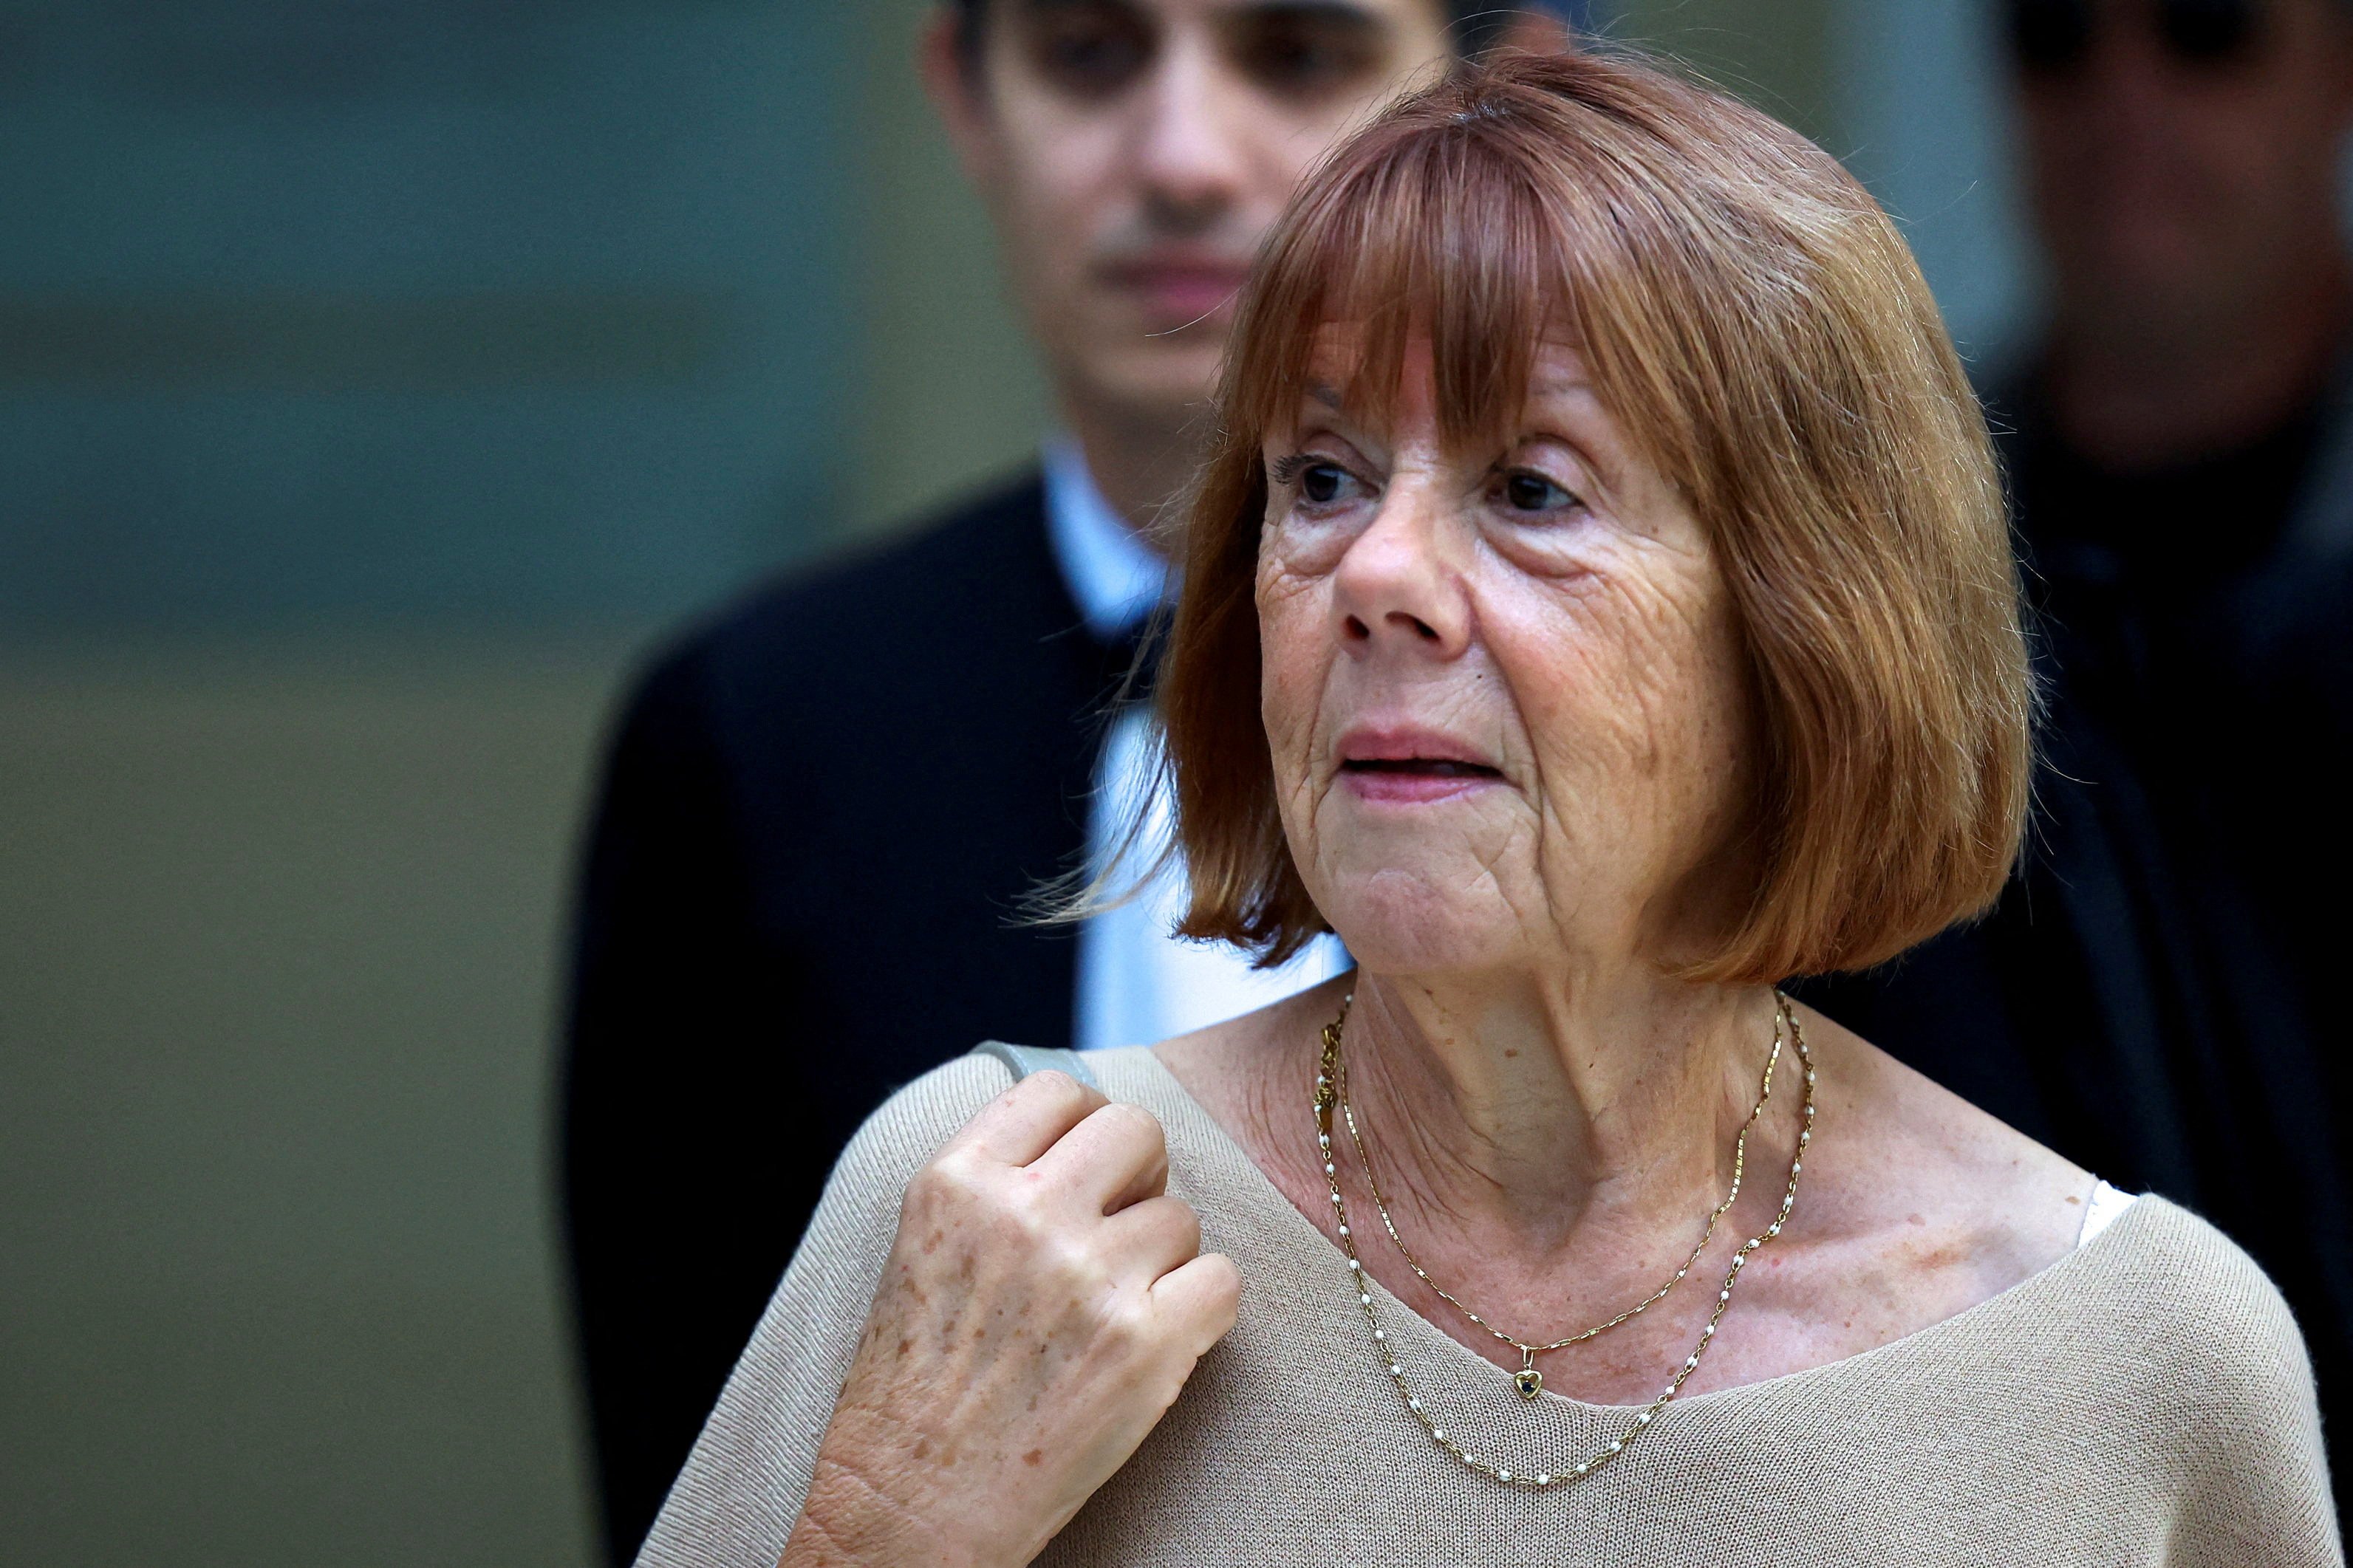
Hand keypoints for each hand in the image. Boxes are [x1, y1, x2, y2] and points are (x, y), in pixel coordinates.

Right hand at [782, 1070, 1240, 1567]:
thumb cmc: (913, 1387)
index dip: (1086, 1129)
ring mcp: (1089, 1276)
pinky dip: (1202, 1312)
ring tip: (1108, 1317)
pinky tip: (1154, 1343)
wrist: (909, 1508)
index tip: (1086, 1173)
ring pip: (1180, 1217)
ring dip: (1161, 1262)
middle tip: (1114, 1235)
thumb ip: (992, 1181)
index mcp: (958, 1181)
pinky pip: (1222, 1280)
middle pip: (1137, 1130)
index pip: (1061, 1090)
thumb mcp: (922, 1245)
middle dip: (1138, 1178)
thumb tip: (1080, 1135)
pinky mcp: (1145, 1343)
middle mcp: (1024, 1213)